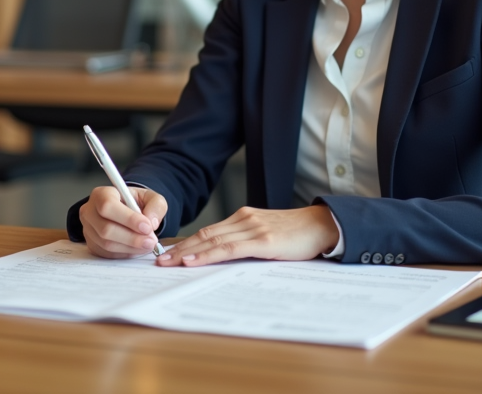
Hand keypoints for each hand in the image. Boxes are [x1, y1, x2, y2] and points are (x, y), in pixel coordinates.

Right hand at [80, 186, 167, 258]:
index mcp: (101, 194)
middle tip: (151, 241)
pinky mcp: (92, 245)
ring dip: (130, 247)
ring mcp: (88, 230)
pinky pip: (107, 254)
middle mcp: (90, 211)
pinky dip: (125, 253)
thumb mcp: (150, 197)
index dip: (128, 218)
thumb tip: (152, 223)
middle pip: (106, 228)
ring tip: (147, 244)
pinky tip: (137, 248)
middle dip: (132, 237)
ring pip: (106, 244)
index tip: (147, 227)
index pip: (108, 205)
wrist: (127, 212)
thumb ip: (156, 206)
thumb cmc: (135, 202)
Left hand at [155, 205, 338, 266]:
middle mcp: (244, 220)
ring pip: (212, 241)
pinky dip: (207, 255)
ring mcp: (253, 229)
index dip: (187, 242)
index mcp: (244, 218)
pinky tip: (193, 261)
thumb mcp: (269, 235)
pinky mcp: (263, 240)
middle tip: (158, 259)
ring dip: (187, 253)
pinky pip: (229, 249)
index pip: (209, 231)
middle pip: (204, 235)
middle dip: (179, 248)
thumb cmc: (299, 235)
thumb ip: (249, 242)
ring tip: (167, 263)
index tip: (168, 253)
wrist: (324, 226)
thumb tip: (227, 257)